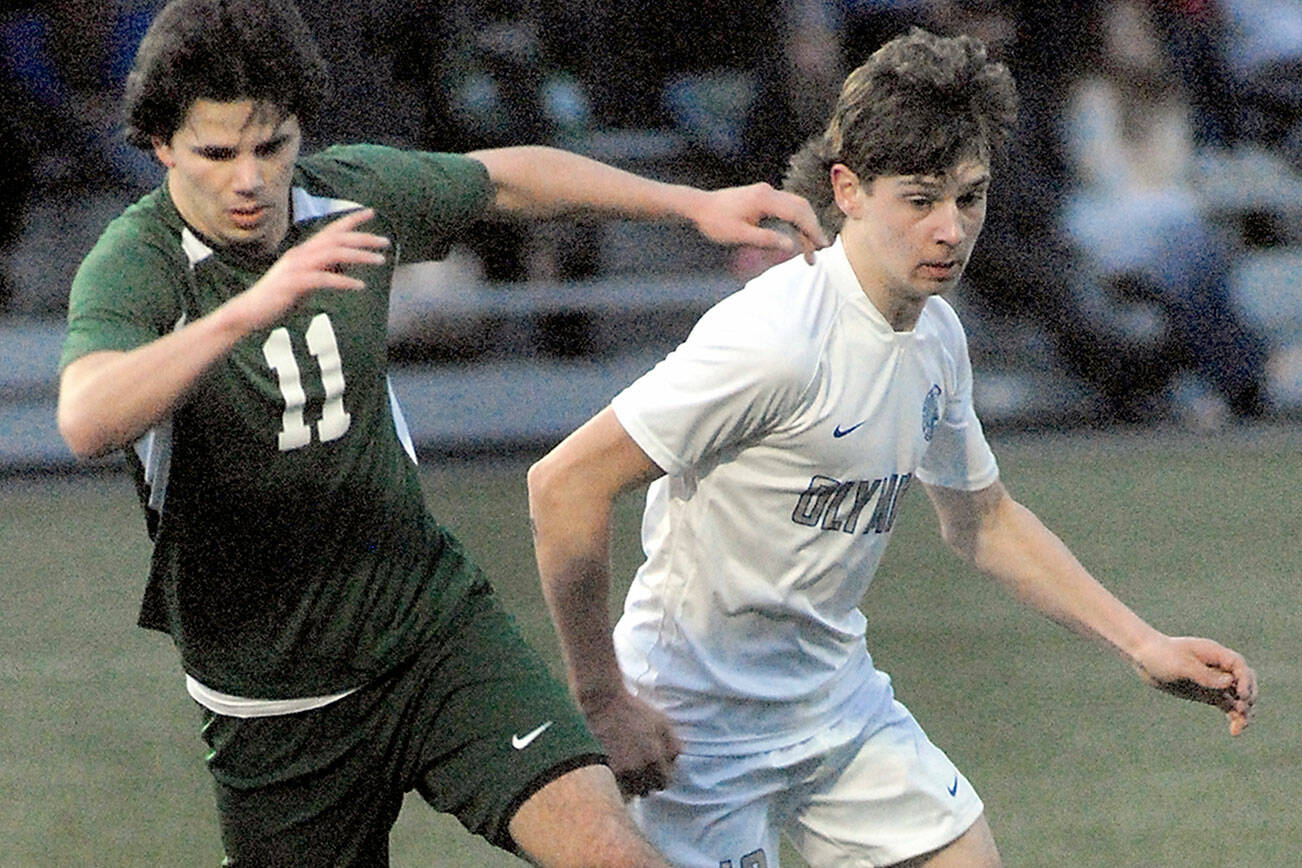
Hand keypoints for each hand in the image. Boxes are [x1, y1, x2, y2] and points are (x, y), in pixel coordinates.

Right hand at [230, 208, 389, 330]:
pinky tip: (360, 286)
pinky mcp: (294, 283)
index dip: (351, 219)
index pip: (331, 230)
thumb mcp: (307, 281)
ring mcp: (296, 267)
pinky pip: (323, 279)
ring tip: (380, 261)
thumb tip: (346, 264)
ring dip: (359, 256)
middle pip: (336, 239)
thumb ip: (324, 270)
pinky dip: (343, 281)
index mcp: (304, 252)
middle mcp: (301, 254)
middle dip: (363, 238)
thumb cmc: (278, 298)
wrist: (249, 312)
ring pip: (333, 254)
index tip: (371, 212)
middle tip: (385, 242)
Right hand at [581, 690, 682, 797]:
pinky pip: (613, 784)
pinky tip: (614, 765)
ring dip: (630, 783)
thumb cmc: (634, 710)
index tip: (656, 769)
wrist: (603, 702)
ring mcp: (619, 770)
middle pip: (646, 790)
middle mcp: (638, 768)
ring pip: (628, 790)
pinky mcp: (602, 769)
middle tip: (639, 767)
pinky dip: (615, 779)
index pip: (664, 782)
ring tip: (626, 766)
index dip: (661, 776)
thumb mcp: (662, 721)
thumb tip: (675, 763)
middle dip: (646, 781)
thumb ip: (674, 745)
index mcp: (655, 757)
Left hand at [692, 182, 828, 263]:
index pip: (797, 213)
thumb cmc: (715, 222)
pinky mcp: (763, 197)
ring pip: (795, 207)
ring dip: (805, 226)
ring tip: (810, 249)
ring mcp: (766, 193)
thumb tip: (792, 246)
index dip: (812, 230)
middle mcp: (768, 192)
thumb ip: (767, 240)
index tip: (822, 245)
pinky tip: (797, 237)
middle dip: (812, 228)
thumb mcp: (740, 235)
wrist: (698, 206)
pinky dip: (794, 222)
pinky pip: (785, 208)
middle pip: (801, 208)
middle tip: (820, 250)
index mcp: (764, 199)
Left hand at [1132, 635, 1256, 735]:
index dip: (1245, 680)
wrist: (1145, 659)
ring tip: (1241, 726)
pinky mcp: (1210, 694)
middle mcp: (1219, 667)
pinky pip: (1228, 706)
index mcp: (1214, 653)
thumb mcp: (1180, 665)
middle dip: (1249, 695)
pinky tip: (1234, 731)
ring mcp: (1215, 681)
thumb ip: (1204, 674)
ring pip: (1239, 696)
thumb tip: (1229, 682)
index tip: (1241, 695)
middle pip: (1245, 681)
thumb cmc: (1161, 656)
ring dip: (1244, 710)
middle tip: (1242, 709)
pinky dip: (1234, 717)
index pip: (1238, 665)